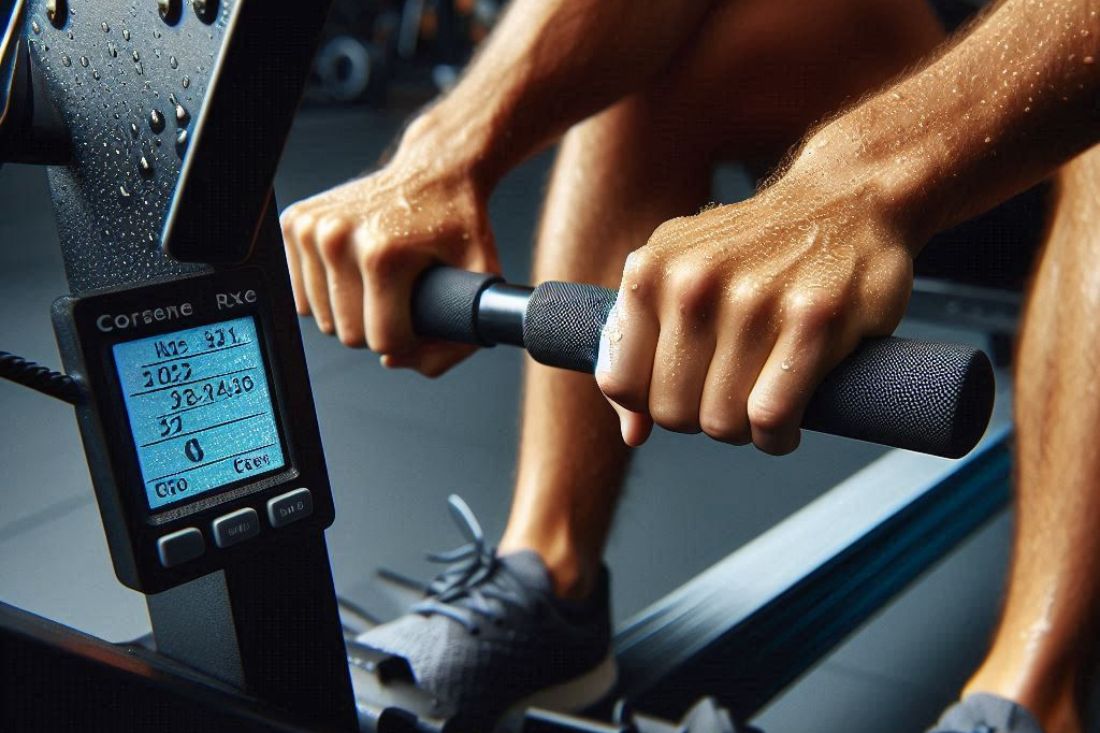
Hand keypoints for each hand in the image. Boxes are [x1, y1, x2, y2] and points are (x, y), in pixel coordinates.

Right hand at [279, 119, 499, 375]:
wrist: (436, 169)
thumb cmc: (459, 224)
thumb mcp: (480, 282)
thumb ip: (457, 341)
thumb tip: (395, 363)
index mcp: (383, 256)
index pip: (381, 341)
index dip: (408, 340)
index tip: (421, 317)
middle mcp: (339, 238)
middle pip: (348, 334)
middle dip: (378, 327)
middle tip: (402, 296)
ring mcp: (312, 228)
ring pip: (321, 318)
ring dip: (351, 311)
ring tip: (380, 281)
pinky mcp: (295, 223)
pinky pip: (302, 293)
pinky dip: (328, 293)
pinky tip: (354, 271)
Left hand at [595, 176, 915, 453]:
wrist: (845, 200)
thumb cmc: (754, 249)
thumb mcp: (679, 273)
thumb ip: (642, 345)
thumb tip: (631, 434)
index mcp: (651, 272)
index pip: (622, 384)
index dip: (652, 406)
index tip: (686, 394)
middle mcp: (692, 284)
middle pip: (672, 412)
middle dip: (703, 421)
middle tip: (732, 402)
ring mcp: (753, 301)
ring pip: (722, 421)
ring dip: (744, 433)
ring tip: (762, 409)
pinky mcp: (813, 320)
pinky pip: (771, 417)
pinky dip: (777, 438)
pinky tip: (787, 425)